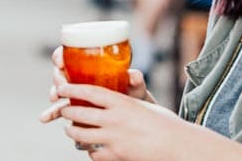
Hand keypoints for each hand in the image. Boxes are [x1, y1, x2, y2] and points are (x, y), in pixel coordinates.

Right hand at [40, 46, 153, 122]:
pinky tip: (45, 119)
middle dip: (58, 77)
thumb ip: (135, 80)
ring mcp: (75, 93)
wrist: (134, 116)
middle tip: (62, 85)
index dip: (60, 55)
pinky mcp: (74, 109)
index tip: (60, 61)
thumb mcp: (134, 85)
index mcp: (89, 64)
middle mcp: (79, 76)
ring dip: (53, 94)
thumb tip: (133, 75)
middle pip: (61, 72)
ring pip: (57, 90)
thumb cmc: (132, 93)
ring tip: (54, 100)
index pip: (69, 54)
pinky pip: (59, 109)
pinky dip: (51, 113)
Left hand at [51, 83, 186, 160]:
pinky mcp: (117, 156)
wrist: (180, 147)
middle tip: (63, 108)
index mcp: (122, 102)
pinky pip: (93, 153)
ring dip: (72, 131)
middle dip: (67, 110)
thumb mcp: (144, 104)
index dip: (71, 89)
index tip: (60, 87)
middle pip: (79, 112)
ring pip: (81, 135)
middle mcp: (115, 119)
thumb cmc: (166, 123)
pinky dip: (89, 150)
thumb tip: (113, 93)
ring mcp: (114, 138)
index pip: (89, 92)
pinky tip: (90, 148)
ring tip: (70, 129)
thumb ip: (125, 100)